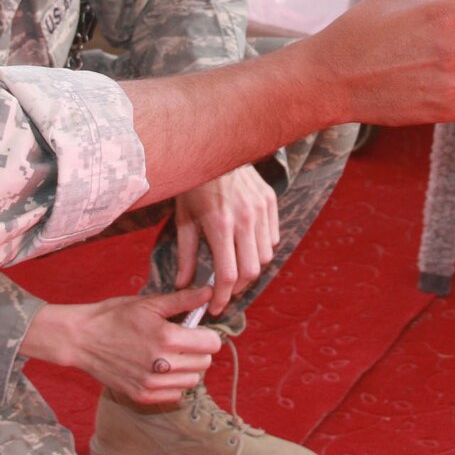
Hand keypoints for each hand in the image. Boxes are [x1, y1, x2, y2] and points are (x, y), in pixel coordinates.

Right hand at [26, 290, 221, 405]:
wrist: (81, 339)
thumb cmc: (114, 316)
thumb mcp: (148, 303)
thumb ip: (183, 300)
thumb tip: (210, 292)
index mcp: (166, 337)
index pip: (211, 344)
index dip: (206, 334)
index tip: (196, 330)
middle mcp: (161, 364)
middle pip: (205, 363)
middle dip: (198, 351)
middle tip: (181, 341)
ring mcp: (151, 383)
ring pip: (192, 381)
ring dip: (187, 368)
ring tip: (170, 355)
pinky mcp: (142, 396)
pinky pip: (175, 395)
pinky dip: (173, 384)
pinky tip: (159, 369)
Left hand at [174, 167, 279, 315]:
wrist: (214, 148)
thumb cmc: (194, 185)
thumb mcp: (183, 219)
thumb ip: (186, 255)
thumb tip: (182, 284)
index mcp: (220, 225)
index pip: (228, 275)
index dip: (221, 297)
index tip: (214, 307)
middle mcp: (245, 219)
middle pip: (251, 272)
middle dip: (237, 289)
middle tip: (224, 292)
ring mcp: (261, 210)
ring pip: (264, 257)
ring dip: (250, 269)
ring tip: (234, 269)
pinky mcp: (270, 202)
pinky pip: (272, 238)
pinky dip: (261, 249)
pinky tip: (245, 247)